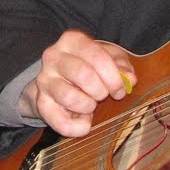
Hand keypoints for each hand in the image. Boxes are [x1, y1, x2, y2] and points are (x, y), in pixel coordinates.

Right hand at [19, 31, 135, 137]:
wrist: (59, 79)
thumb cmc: (89, 66)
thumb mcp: (109, 58)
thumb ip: (122, 66)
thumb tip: (129, 79)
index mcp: (72, 41)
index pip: (97, 56)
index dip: (113, 77)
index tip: (120, 90)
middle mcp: (53, 57)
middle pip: (83, 75)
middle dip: (101, 91)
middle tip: (104, 96)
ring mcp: (44, 80)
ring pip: (69, 97)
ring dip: (88, 106)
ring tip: (91, 105)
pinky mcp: (41, 102)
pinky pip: (60, 122)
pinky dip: (78, 128)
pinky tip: (84, 123)